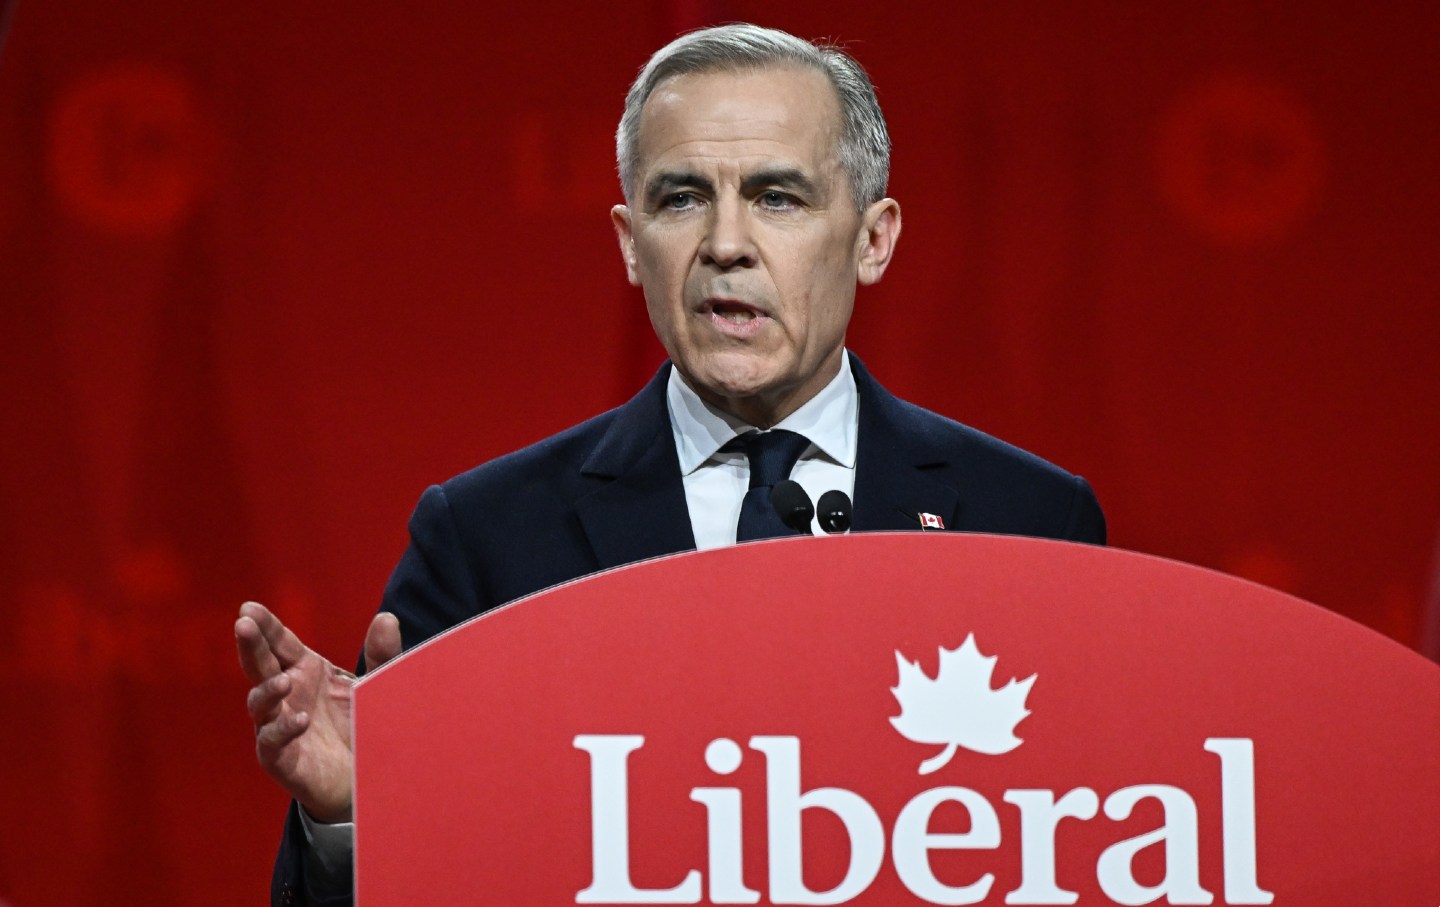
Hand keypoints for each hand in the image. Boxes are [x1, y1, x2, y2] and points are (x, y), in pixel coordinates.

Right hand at [235, 601, 401, 822]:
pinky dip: (282, 729)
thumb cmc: (366, 724)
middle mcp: (287, 694)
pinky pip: (272, 742)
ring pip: (260, 703)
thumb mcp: (380, 685)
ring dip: (268, 691)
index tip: (250, 607)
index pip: (280, 643)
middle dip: (250, 645)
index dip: (265, 626)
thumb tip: (387, 617)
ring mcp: (279, 725)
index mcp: (305, 670)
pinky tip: (300, 719)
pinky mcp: (281, 758)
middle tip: (243, 625)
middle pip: (260, 666)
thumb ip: (383, 655)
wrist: (369, 777)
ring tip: (284, 682)